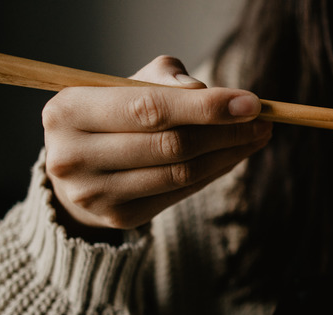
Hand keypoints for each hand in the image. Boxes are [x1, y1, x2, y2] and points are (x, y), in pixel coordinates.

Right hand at [42, 55, 271, 238]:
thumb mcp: (126, 84)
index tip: (252, 103)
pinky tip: (234, 156)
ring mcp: (95, 194)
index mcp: (69, 112)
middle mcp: (74, 156)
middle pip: (172, 145)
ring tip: (257, 136)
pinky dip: (215, 172)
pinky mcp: (120, 217)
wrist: (79, 166)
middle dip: (227, 132)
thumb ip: (166, 80)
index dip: (206, 107)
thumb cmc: (111, 114)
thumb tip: (209, 93)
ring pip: (182, 173)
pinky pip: (182, 192)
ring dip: (229, 154)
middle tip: (263, 121)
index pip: (150, 109)